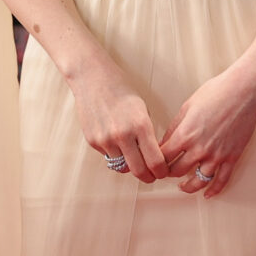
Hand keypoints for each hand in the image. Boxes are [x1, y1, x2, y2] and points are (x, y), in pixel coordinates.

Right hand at [69, 58, 168, 183]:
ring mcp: (105, 139)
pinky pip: (109, 157)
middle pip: (139, 171)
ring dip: (130, 166)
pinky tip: (117, 143)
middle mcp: (123, 135)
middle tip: (152, 177)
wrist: (92, 78)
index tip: (163, 172)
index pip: (156, 161)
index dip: (161, 171)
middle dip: (148, 177)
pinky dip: (116, 155)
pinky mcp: (93, 141)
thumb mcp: (142, 109)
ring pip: (122, 167)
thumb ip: (147, 133)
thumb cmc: (121, 90)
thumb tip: (152, 156)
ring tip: (135, 160)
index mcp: (141, 125)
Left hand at [159, 56, 255, 196]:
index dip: (154, 161)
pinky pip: (222, 180)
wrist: (244, 91)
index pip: (162, 157)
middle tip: (165, 173)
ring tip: (182, 186)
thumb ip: (174, 128)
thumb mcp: (187, 107)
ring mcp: (217, 156)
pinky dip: (214, 190)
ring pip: (198, 181)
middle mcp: (199, 149)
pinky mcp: (232, 157)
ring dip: (188, 186)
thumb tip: (165, 143)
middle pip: (177, 171)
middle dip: (168, 173)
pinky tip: (207, 195)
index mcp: (185, 135)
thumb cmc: (215, 93)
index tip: (152, 162)